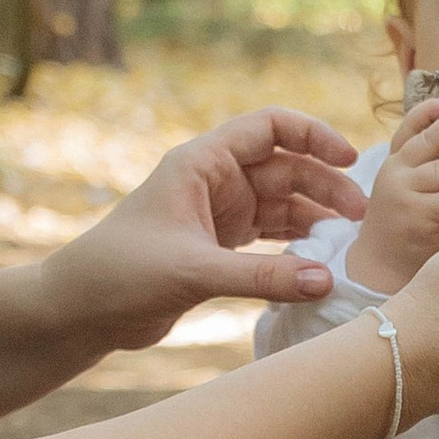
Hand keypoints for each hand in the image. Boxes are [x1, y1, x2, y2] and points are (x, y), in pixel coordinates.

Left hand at [39, 108, 367, 354]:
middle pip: (286, 167)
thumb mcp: (194, 272)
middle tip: (359, 217)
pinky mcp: (220, 247)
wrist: (78, 311)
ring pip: (282, 203)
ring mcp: (219, 213)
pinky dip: (297, 246)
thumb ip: (262, 278)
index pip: (270, 127)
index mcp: (202, 162)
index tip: (350, 160)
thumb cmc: (120, 274)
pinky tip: (320, 262)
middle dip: (325, 185)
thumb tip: (327, 281)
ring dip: (315, 217)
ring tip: (348, 241)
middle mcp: (214, 181)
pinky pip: (271, 236)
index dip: (314, 135)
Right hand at [346, 94, 438, 289]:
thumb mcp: (407, 187)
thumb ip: (428, 165)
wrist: (379, 264)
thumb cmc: (404, 222)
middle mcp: (397, 173)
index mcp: (396, 162)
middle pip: (426, 142)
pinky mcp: (417, 219)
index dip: (428, 111)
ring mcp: (405, 195)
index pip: (409, 128)